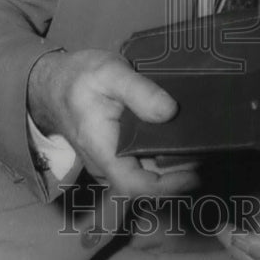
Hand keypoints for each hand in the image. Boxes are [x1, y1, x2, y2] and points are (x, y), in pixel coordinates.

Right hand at [27, 48, 199, 197]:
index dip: (169, 185)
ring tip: (199, 143)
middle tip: (207, 148)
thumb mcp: (109, 73)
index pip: (136, 186)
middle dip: (180, 172)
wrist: (52, 83)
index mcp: (103, 150)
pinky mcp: (118, 156)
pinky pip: (143, 165)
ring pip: (147, 175)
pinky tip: (182, 140)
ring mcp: (112, 163)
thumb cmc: (78, 77)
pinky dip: (165, 157)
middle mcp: (107, 165)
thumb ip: (139, 91)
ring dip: (174, 165)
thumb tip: (170, 111)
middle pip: (148, 183)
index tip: (196, 171)